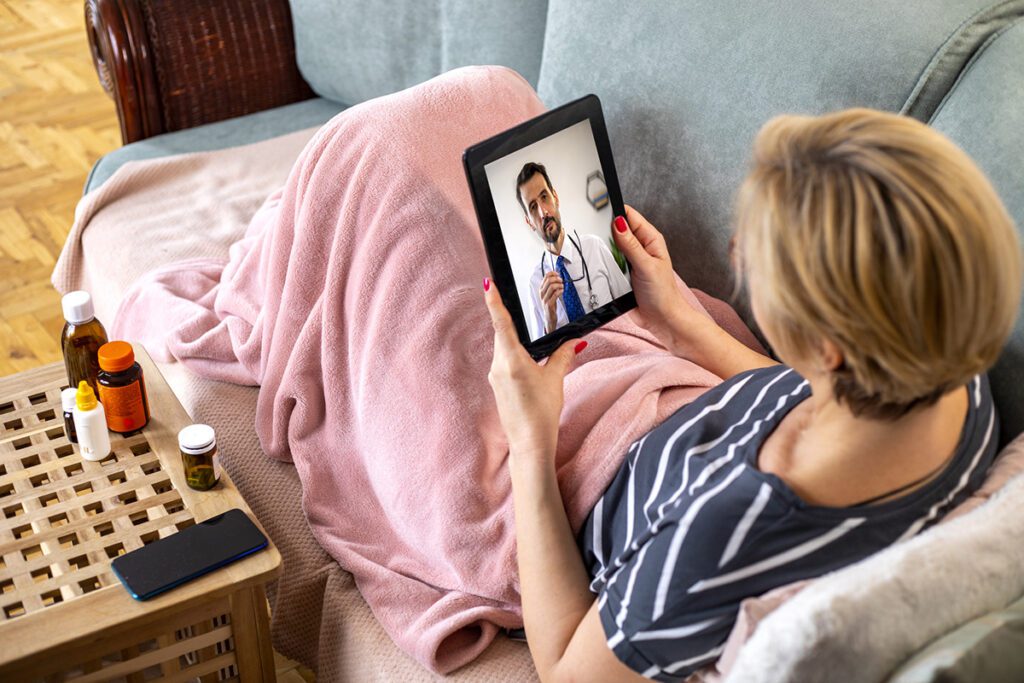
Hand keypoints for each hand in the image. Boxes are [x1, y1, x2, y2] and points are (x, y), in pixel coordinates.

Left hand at [483, 277, 584, 463]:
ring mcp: (495, 375)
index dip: (494, 301)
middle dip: (510, 320)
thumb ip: (564, 355)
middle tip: (516, 303)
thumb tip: (576, 340)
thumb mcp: (555, 379)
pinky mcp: (497, 384)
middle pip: (502, 333)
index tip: (488, 284)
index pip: (501, 324)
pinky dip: (514, 353)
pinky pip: (504, 359)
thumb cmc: (541, 413)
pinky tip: (528, 359)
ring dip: (514, 339)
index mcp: (512, 360)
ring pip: (503, 347)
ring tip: (531, 337)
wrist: (529, 443)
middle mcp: (498, 365)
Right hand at [539, 270, 563, 332]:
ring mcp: (545, 298)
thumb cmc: (550, 304)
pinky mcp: (549, 304)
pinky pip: (555, 294)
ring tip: (562, 287)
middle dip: (557, 279)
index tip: (558, 275)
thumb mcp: (549, 294)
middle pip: (549, 280)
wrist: (549, 316)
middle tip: (561, 281)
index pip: (546, 276)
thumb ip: (551, 285)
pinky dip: (560, 291)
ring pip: (552, 286)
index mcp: (541, 289)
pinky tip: (562, 291)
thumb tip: (557, 275)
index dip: (553, 274)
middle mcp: (542, 293)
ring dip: (560, 285)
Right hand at [611, 205, 710, 354]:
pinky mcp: (622, 274)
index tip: (600, 210)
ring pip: (610, 248)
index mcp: (650, 239)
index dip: (616, 211)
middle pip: (617, 230)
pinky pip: (608, 264)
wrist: (661, 319)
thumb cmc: (662, 294)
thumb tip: (618, 223)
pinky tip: (600, 267)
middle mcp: (640, 248)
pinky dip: (603, 264)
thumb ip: (630, 245)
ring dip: (604, 250)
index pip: (630, 216)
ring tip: (599, 254)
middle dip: (606, 232)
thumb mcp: (646, 265)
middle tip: (596, 235)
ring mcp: (630, 261)